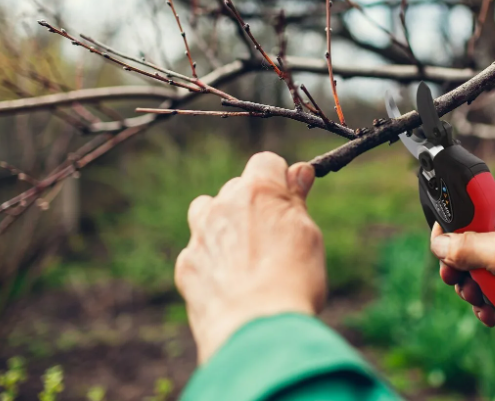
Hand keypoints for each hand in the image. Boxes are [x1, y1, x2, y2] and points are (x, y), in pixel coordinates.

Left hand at [175, 152, 325, 362]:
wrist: (254, 333)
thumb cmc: (292, 282)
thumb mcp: (308, 235)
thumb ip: (297, 201)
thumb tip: (298, 172)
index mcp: (258, 191)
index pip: (266, 162)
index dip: (281, 179)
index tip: (292, 199)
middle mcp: (223, 206)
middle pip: (237, 187)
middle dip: (253, 204)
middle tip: (275, 236)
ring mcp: (199, 236)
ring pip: (206, 211)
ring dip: (223, 223)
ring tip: (245, 254)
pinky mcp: (186, 266)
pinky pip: (198, 250)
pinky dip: (211, 260)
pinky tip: (230, 284)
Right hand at [430, 195, 494, 346]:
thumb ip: (465, 248)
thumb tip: (438, 244)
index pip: (462, 213)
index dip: (447, 233)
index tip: (441, 252)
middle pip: (465, 249)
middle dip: (458, 270)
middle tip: (457, 282)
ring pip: (479, 275)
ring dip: (474, 292)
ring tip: (480, 302)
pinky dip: (490, 306)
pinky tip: (492, 315)